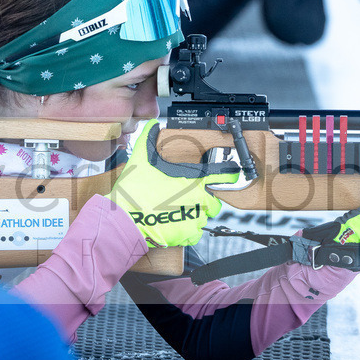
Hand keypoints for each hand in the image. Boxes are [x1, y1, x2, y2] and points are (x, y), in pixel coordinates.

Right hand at [104, 120, 239, 246]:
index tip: (233, 173)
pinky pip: (195, 233)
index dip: (229, 173)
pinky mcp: (188, 234)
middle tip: (187, 198)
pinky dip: (187, 230)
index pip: (223, 174)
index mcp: (193, 180)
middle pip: (214, 200)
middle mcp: (199, 199)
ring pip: (204, 216)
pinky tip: (173, 223)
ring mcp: (195, 218)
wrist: (126, 220)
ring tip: (175, 211)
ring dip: (194, 214)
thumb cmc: (135, 192)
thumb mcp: (141, 159)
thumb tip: (152, 125)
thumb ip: (149, 139)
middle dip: (205, 199)